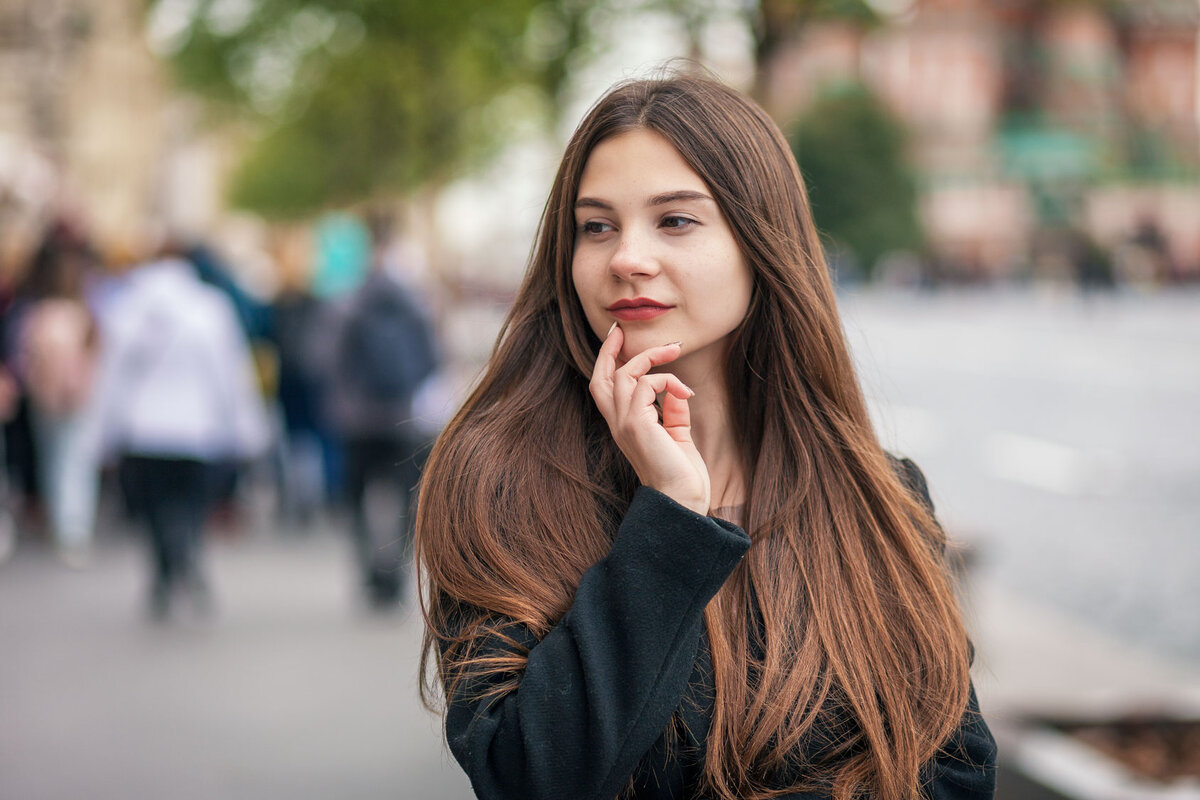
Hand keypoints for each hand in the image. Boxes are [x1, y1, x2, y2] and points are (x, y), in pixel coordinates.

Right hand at [588, 323, 710, 514]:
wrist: (682, 500)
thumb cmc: (682, 475)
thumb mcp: (678, 436)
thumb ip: (673, 412)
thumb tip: (677, 392)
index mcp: (625, 426)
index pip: (606, 388)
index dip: (609, 361)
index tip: (622, 338)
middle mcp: (618, 424)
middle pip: (600, 377)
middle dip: (608, 350)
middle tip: (622, 329)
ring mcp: (624, 424)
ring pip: (622, 373)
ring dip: (651, 356)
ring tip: (675, 349)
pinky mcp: (636, 424)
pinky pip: (645, 385)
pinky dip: (667, 380)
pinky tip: (686, 393)